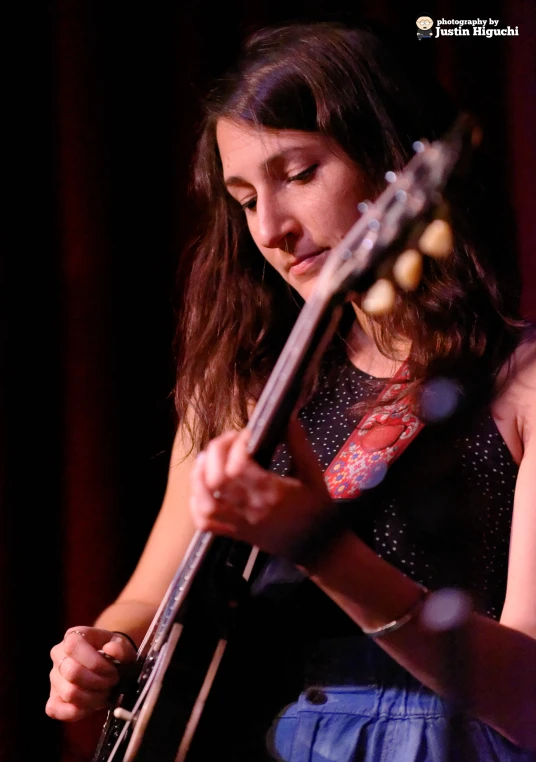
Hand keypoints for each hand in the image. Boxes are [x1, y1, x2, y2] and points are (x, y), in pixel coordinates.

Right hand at [46, 627, 136, 720]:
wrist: (109, 665)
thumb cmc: (113, 653)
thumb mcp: (122, 646)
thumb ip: (120, 647)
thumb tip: (111, 649)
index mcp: (72, 637)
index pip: (73, 647)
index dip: (95, 662)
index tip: (113, 671)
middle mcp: (58, 655)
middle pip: (72, 673)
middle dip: (98, 682)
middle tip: (112, 683)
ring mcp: (54, 679)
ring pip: (69, 693)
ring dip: (93, 697)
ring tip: (105, 692)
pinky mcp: (53, 700)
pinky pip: (57, 710)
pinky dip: (77, 712)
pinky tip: (91, 706)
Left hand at [190, 418, 332, 556]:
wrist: (317, 548)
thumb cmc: (317, 509)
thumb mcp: (314, 474)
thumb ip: (299, 445)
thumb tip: (287, 418)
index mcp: (272, 493)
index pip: (239, 465)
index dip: (237, 444)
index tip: (248, 434)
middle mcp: (251, 508)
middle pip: (216, 478)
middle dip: (216, 452)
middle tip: (228, 441)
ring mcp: (239, 523)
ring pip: (205, 500)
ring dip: (200, 474)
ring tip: (208, 458)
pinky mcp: (234, 532)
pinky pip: (204, 522)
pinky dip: (196, 501)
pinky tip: (202, 487)